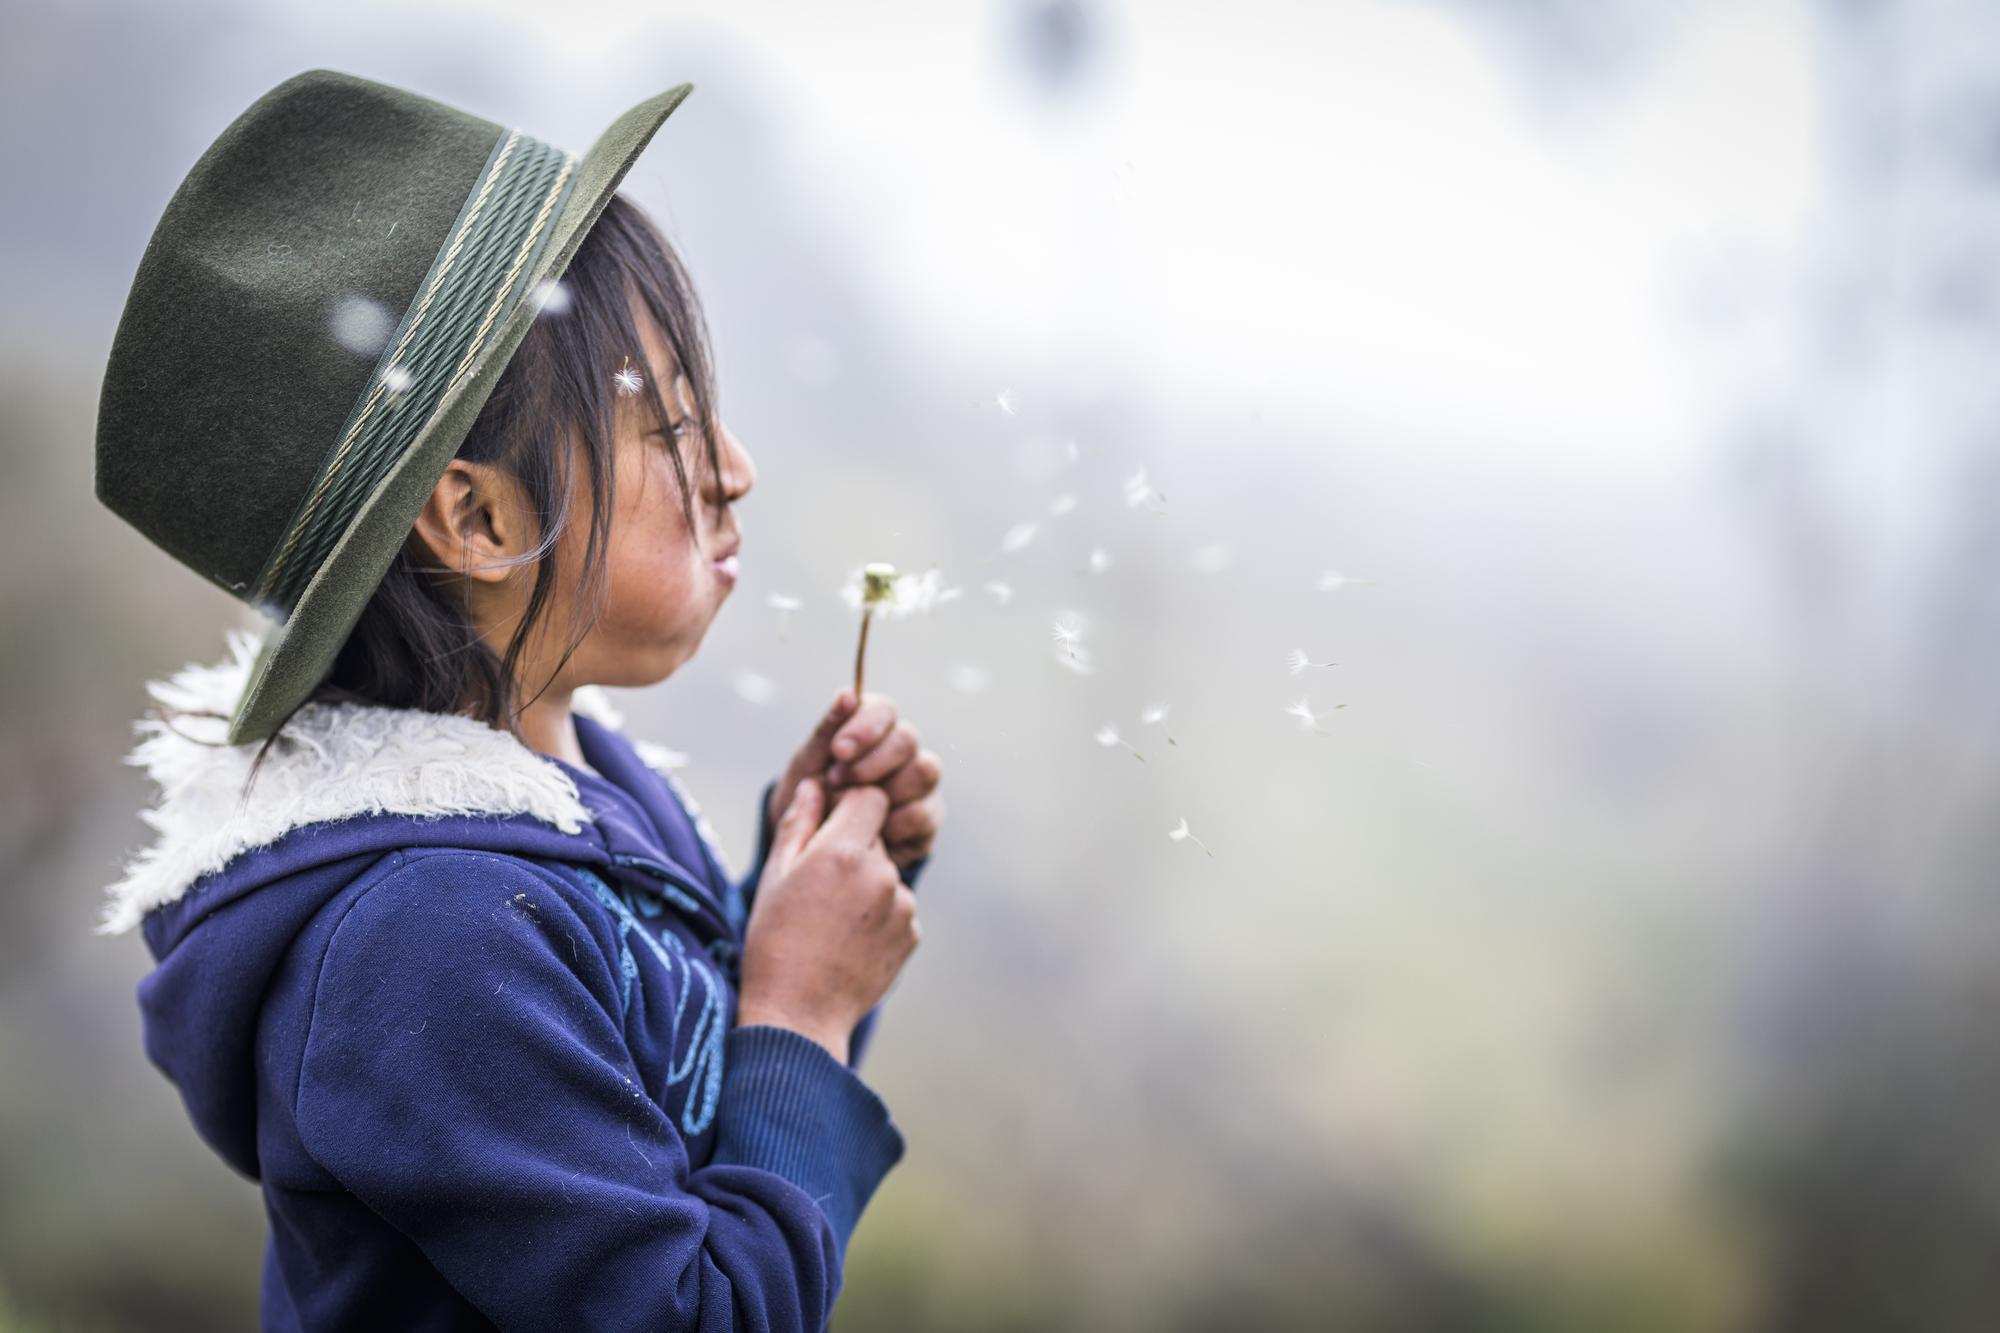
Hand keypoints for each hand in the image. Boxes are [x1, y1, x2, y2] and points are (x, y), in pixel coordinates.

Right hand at [737, 779, 920, 1062]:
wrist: (800, 1015)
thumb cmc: (775, 942)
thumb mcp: (775, 877)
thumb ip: (798, 823)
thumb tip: (815, 784)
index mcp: (845, 852)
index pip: (871, 797)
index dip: (850, 805)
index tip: (830, 824)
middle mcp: (883, 874)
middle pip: (877, 837)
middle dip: (853, 849)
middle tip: (819, 886)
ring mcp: (903, 907)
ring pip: (887, 874)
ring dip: (867, 885)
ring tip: (831, 920)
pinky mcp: (912, 934)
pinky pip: (897, 908)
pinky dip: (878, 916)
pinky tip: (848, 940)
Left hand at [768, 689, 944, 874]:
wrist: (811, 846)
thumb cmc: (810, 794)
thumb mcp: (808, 763)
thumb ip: (828, 730)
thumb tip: (848, 694)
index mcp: (873, 728)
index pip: (885, 710)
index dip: (865, 728)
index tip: (838, 751)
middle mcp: (902, 751)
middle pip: (908, 738)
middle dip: (872, 762)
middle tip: (838, 782)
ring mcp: (919, 784)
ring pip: (925, 771)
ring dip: (886, 790)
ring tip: (853, 808)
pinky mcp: (926, 818)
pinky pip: (924, 813)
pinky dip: (894, 824)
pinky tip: (870, 833)